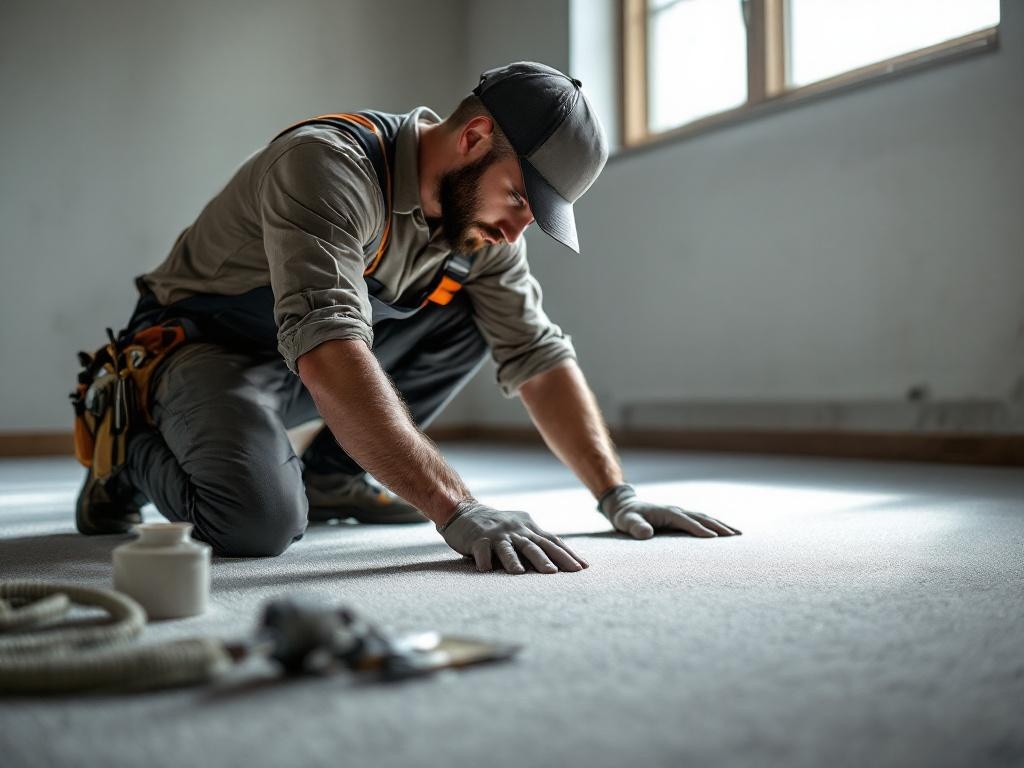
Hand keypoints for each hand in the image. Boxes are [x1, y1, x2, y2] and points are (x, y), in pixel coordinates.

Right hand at [438, 499, 588, 573]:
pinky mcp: (478, 539)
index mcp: (529, 528)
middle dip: (550, 559)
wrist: (464, 513)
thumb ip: (536, 542)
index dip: (568, 554)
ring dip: (515, 560)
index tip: (583, 567)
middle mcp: (516, 530)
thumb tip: (561, 562)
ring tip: (521, 573)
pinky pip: (482, 550)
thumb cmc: (497, 528)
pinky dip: (484, 560)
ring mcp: (497, 534)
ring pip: (508, 548)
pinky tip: (486, 569)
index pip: (552, 541)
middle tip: (563, 572)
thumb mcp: (520, 530)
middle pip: (535, 545)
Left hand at [598, 484, 741, 539]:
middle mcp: (678, 511)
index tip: (715, 539)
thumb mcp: (627, 522)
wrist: (626, 507)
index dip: (700, 529)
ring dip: (722, 525)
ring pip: (706, 518)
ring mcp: (682, 513)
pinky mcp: (682, 518)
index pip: (687, 522)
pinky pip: (702, 521)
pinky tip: (726, 533)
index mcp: (667, 512)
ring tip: (739, 535)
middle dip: (719, 527)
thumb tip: (646, 534)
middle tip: (736, 537)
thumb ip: (636, 527)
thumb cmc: (626, 517)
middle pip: (702, 518)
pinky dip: (715, 525)